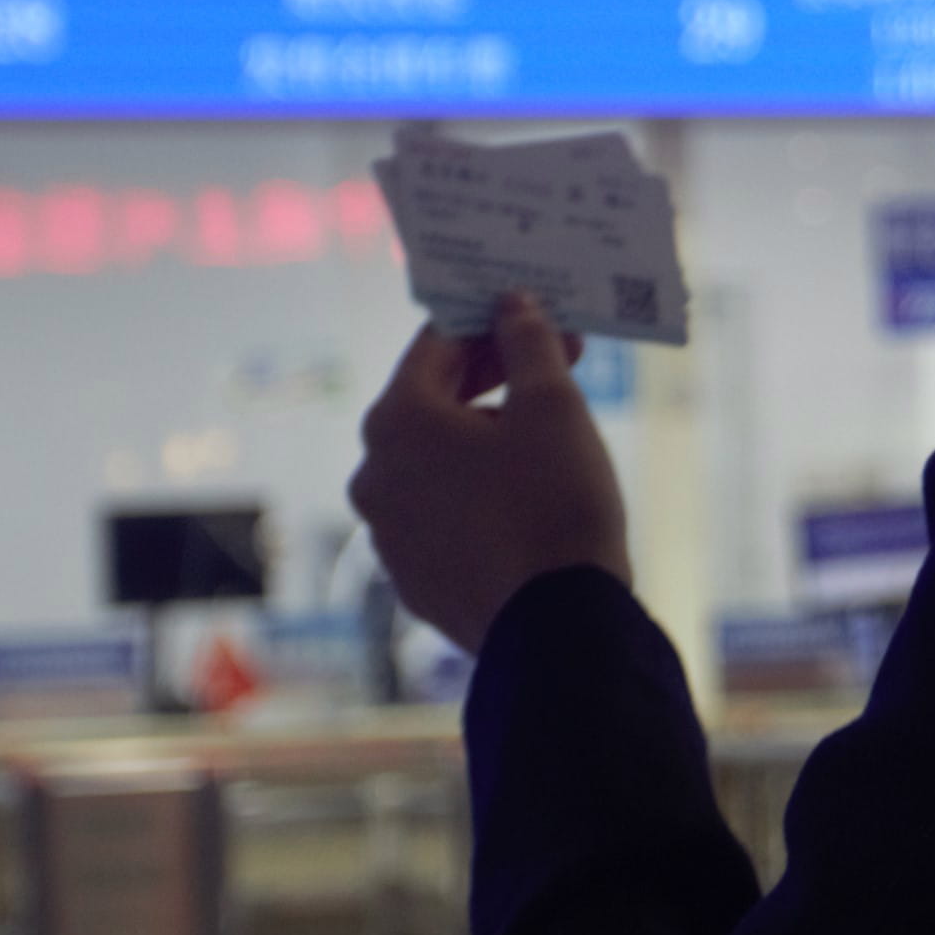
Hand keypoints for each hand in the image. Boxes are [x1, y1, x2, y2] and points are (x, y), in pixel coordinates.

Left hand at [350, 297, 630, 650]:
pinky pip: (444, 516)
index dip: (493, 323)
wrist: (560, 629)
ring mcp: (388, 534)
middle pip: (432, 404)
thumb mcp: (553, 405)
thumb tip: (512, 304)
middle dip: (495, 378)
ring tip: (551, 438)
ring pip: (437, 463)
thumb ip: (527, 342)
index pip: (437, 345)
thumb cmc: (555, 502)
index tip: (538, 318)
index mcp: (396, 421)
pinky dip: (480, 495)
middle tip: (559, 364)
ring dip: (486, 438)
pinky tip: (530, 501)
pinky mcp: (414, 580)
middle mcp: (374, 475)